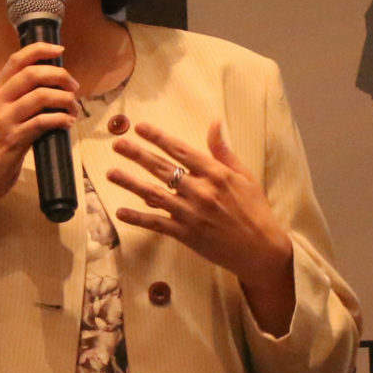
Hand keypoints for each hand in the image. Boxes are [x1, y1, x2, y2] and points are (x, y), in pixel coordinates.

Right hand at [0, 40, 76, 282]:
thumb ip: (16, 104)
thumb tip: (49, 94)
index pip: (16, 60)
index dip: (40, 50)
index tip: (59, 50)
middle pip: (33, 74)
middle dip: (60, 75)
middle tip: (74, 87)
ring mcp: (4, 121)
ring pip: (41, 96)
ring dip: (65, 99)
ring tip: (74, 108)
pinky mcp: (12, 141)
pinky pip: (42, 122)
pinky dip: (60, 120)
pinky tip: (67, 124)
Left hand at [108, 121, 295, 334]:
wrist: (261, 250)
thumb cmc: (255, 209)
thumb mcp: (244, 176)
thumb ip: (223, 151)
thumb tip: (214, 123)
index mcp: (216, 174)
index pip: (181, 151)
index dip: (159, 138)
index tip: (140, 127)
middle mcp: (201, 191)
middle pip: (163, 169)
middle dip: (138, 155)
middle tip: (117, 144)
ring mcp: (191, 214)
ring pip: (154, 194)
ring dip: (131, 183)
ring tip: (111, 172)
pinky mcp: (186, 234)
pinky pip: (157, 224)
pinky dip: (138, 218)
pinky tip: (120, 211)